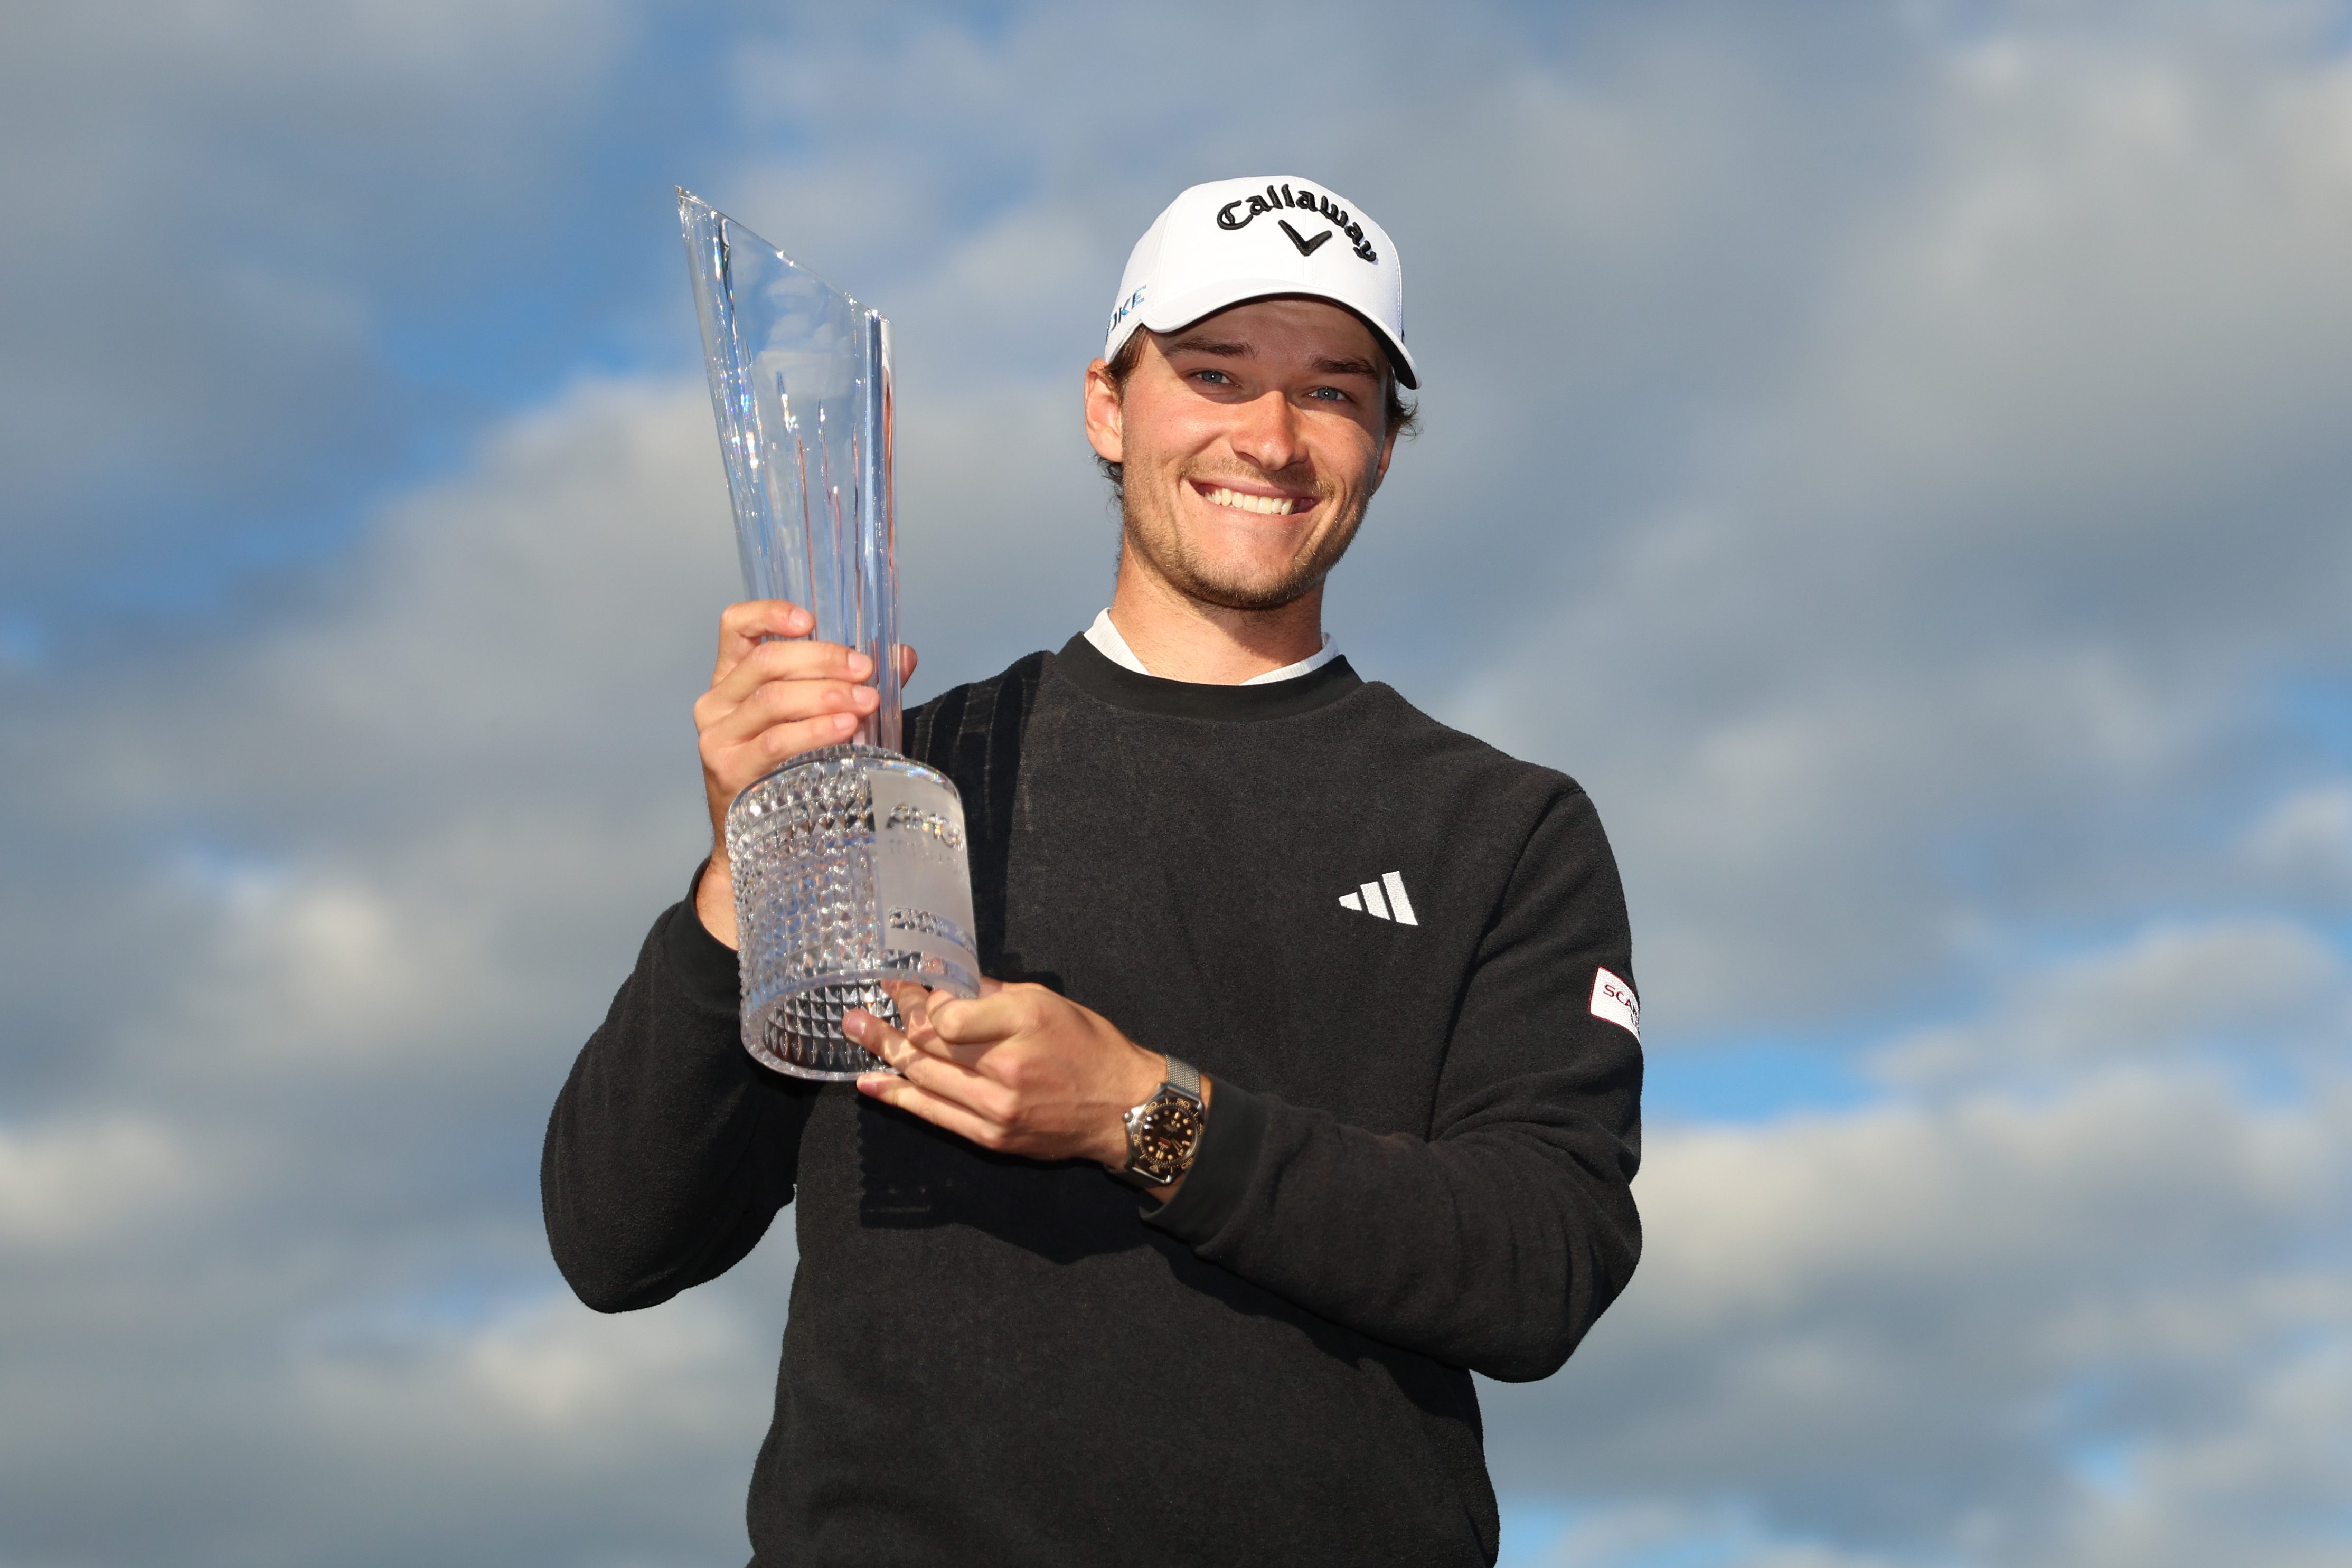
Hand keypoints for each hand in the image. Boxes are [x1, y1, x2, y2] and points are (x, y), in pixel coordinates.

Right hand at [692, 600, 916, 946]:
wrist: (760, 842)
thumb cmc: (792, 770)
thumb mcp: (817, 718)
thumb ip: (853, 683)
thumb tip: (903, 654)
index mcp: (732, 679)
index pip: (735, 627)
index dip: (768, 613)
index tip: (810, 618)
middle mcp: (715, 704)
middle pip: (766, 662)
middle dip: (823, 660)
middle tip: (866, 670)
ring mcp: (717, 738)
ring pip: (772, 699)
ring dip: (825, 695)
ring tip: (865, 700)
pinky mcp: (728, 772)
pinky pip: (776, 742)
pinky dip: (815, 731)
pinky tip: (846, 728)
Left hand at [848, 980, 1191, 1185]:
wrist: (1125, 1109)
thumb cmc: (1090, 1047)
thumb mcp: (1049, 1001)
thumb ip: (992, 995)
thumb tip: (944, 989)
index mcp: (1025, 1021)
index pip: (947, 1013)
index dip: (919, 1000)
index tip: (905, 987)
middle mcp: (1009, 1065)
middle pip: (929, 1046)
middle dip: (889, 1025)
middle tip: (856, 1014)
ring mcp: (999, 1107)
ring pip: (925, 1079)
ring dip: (885, 1056)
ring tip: (857, 1035)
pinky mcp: (993, 1137)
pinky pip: (936, 1115)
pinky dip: (900, 1097)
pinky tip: (873, 1084)